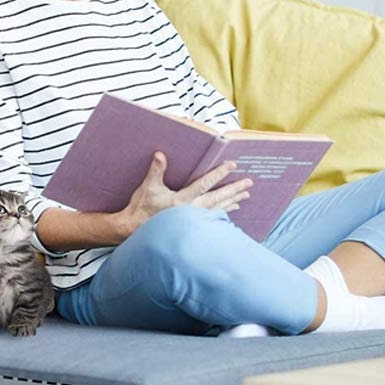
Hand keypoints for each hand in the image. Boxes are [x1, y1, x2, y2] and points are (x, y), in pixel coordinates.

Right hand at [114, 152, 252, 236]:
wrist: (135, 229)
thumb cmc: (141, 208)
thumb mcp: (148, 188)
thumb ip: (156, 171)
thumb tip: (160, 155)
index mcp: (182, 199)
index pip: (205, 184)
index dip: (219, 173)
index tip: (232, 165)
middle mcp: (191, 210)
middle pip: (217, 198)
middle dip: (234, 190)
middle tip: (249, 184)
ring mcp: (192, 219)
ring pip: (218, 209)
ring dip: (232, 201)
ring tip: (245, 196)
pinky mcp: (191, 224)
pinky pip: (212, 218)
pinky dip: (224, 212)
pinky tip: (231, 210)